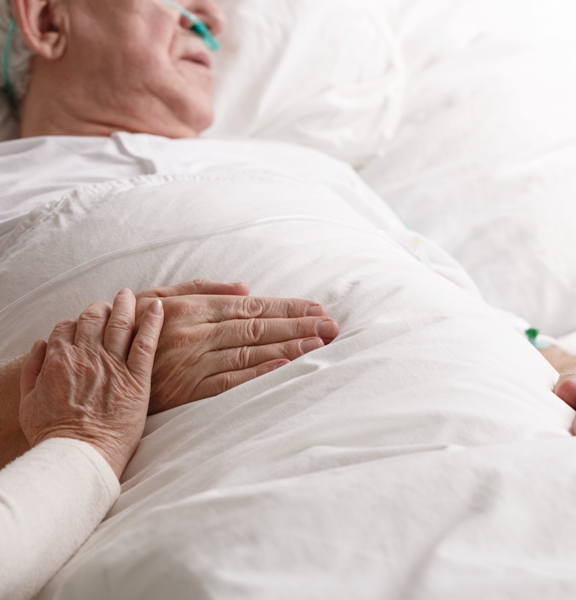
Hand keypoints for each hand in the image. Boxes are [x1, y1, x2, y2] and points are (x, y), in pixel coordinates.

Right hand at [19, 290, 163, 477]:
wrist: (79, 455)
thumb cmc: (53, 435)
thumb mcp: (28, 401)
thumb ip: (32, 370)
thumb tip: (40, 345)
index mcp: (58, 360)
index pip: (66, 328)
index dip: (76, 321)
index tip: (85, 321)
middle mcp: (86, 356)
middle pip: (94, 319)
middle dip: (100, 308)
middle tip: (110, 303)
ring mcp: (113, 365)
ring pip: (120, 325)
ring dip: (125, 306)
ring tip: (129, 296)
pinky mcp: (137, 379)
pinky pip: (146, 343)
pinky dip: (152, 322)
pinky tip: (158, 307)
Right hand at [133, 280, 338, 413]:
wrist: (94, 367)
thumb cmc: (130, 327)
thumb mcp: (159, 297)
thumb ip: (202, 289)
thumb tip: (245, 287)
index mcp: (192, 308)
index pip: (251, 307)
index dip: (287, 307)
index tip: (317, 308)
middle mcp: (196, 333)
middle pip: (258, 328)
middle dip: (299, 326)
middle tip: (332, 325)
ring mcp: (193, 363)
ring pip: (251, 352)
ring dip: (289, 347)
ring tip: (320, 343)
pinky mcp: (189, 392)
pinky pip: (232, 382)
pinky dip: (262, 373)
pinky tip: (288, 367)